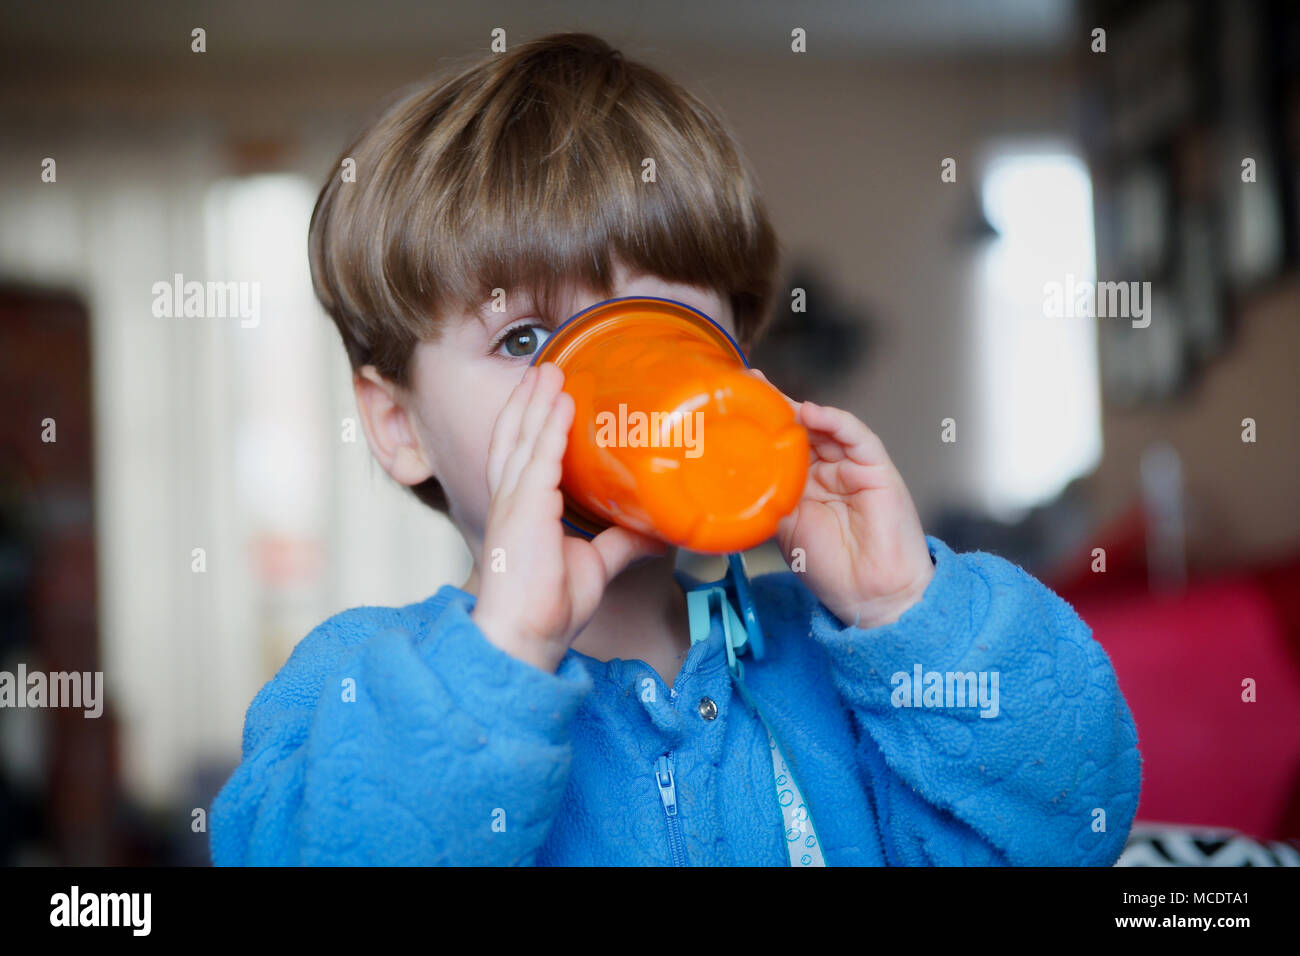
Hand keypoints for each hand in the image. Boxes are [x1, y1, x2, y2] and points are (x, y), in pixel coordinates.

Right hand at [471, 362, 667, 671]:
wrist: (526, 636)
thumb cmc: (549, 608)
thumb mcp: (595, 565)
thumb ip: (621, 543)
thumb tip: (657, 531)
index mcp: (520, 511)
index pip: (522, 456)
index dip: (531, 423)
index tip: (546, 396)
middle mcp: (511, 500)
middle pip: (516, 436)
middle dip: (529, 401)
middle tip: (545, 367)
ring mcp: (513, 503)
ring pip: (524, 438)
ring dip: (537, 401)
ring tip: (549, 369)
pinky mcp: (523, 509)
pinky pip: (538, 458)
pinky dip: (549, 428)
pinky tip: (561, 403)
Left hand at [750, 368, 933, 629]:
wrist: (869, 595)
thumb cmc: (830, 568)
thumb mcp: (783, 527)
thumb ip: (767, 494)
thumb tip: (735, 472)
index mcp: (801, 484)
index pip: (779, 445)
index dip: (760, 424)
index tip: (734, 401)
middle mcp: (825, 470)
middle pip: (799, 428)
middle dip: (775, 406)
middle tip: (749, 385)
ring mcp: (850, 466)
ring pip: (824, 426)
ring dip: (798, 409)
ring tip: (773, 397)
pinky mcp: (876, 467)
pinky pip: (856, 436)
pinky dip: (835, 421)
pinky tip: (813, 413)